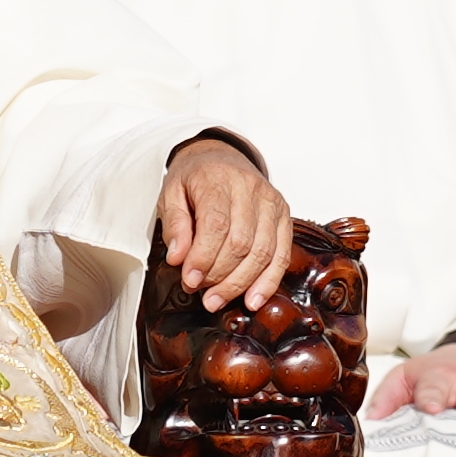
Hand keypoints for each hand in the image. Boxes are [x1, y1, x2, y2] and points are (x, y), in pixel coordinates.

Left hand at [152, 135, 287, 313]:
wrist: (222, 156)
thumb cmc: (195, 178)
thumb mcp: (171, 193)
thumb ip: (174, 225)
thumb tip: (177, 259)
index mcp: (218, 179)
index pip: (216, 224)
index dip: (203, 258)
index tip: (189, 280)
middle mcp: (250, 189)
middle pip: (241, 243)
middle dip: (219, 275)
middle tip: (200, 293)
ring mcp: (271, 202)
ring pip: (263, 252)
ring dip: (240, 284)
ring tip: (217, 300)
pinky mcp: (284, 216)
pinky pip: (281, 255)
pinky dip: (268, 282)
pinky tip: (252, 300)